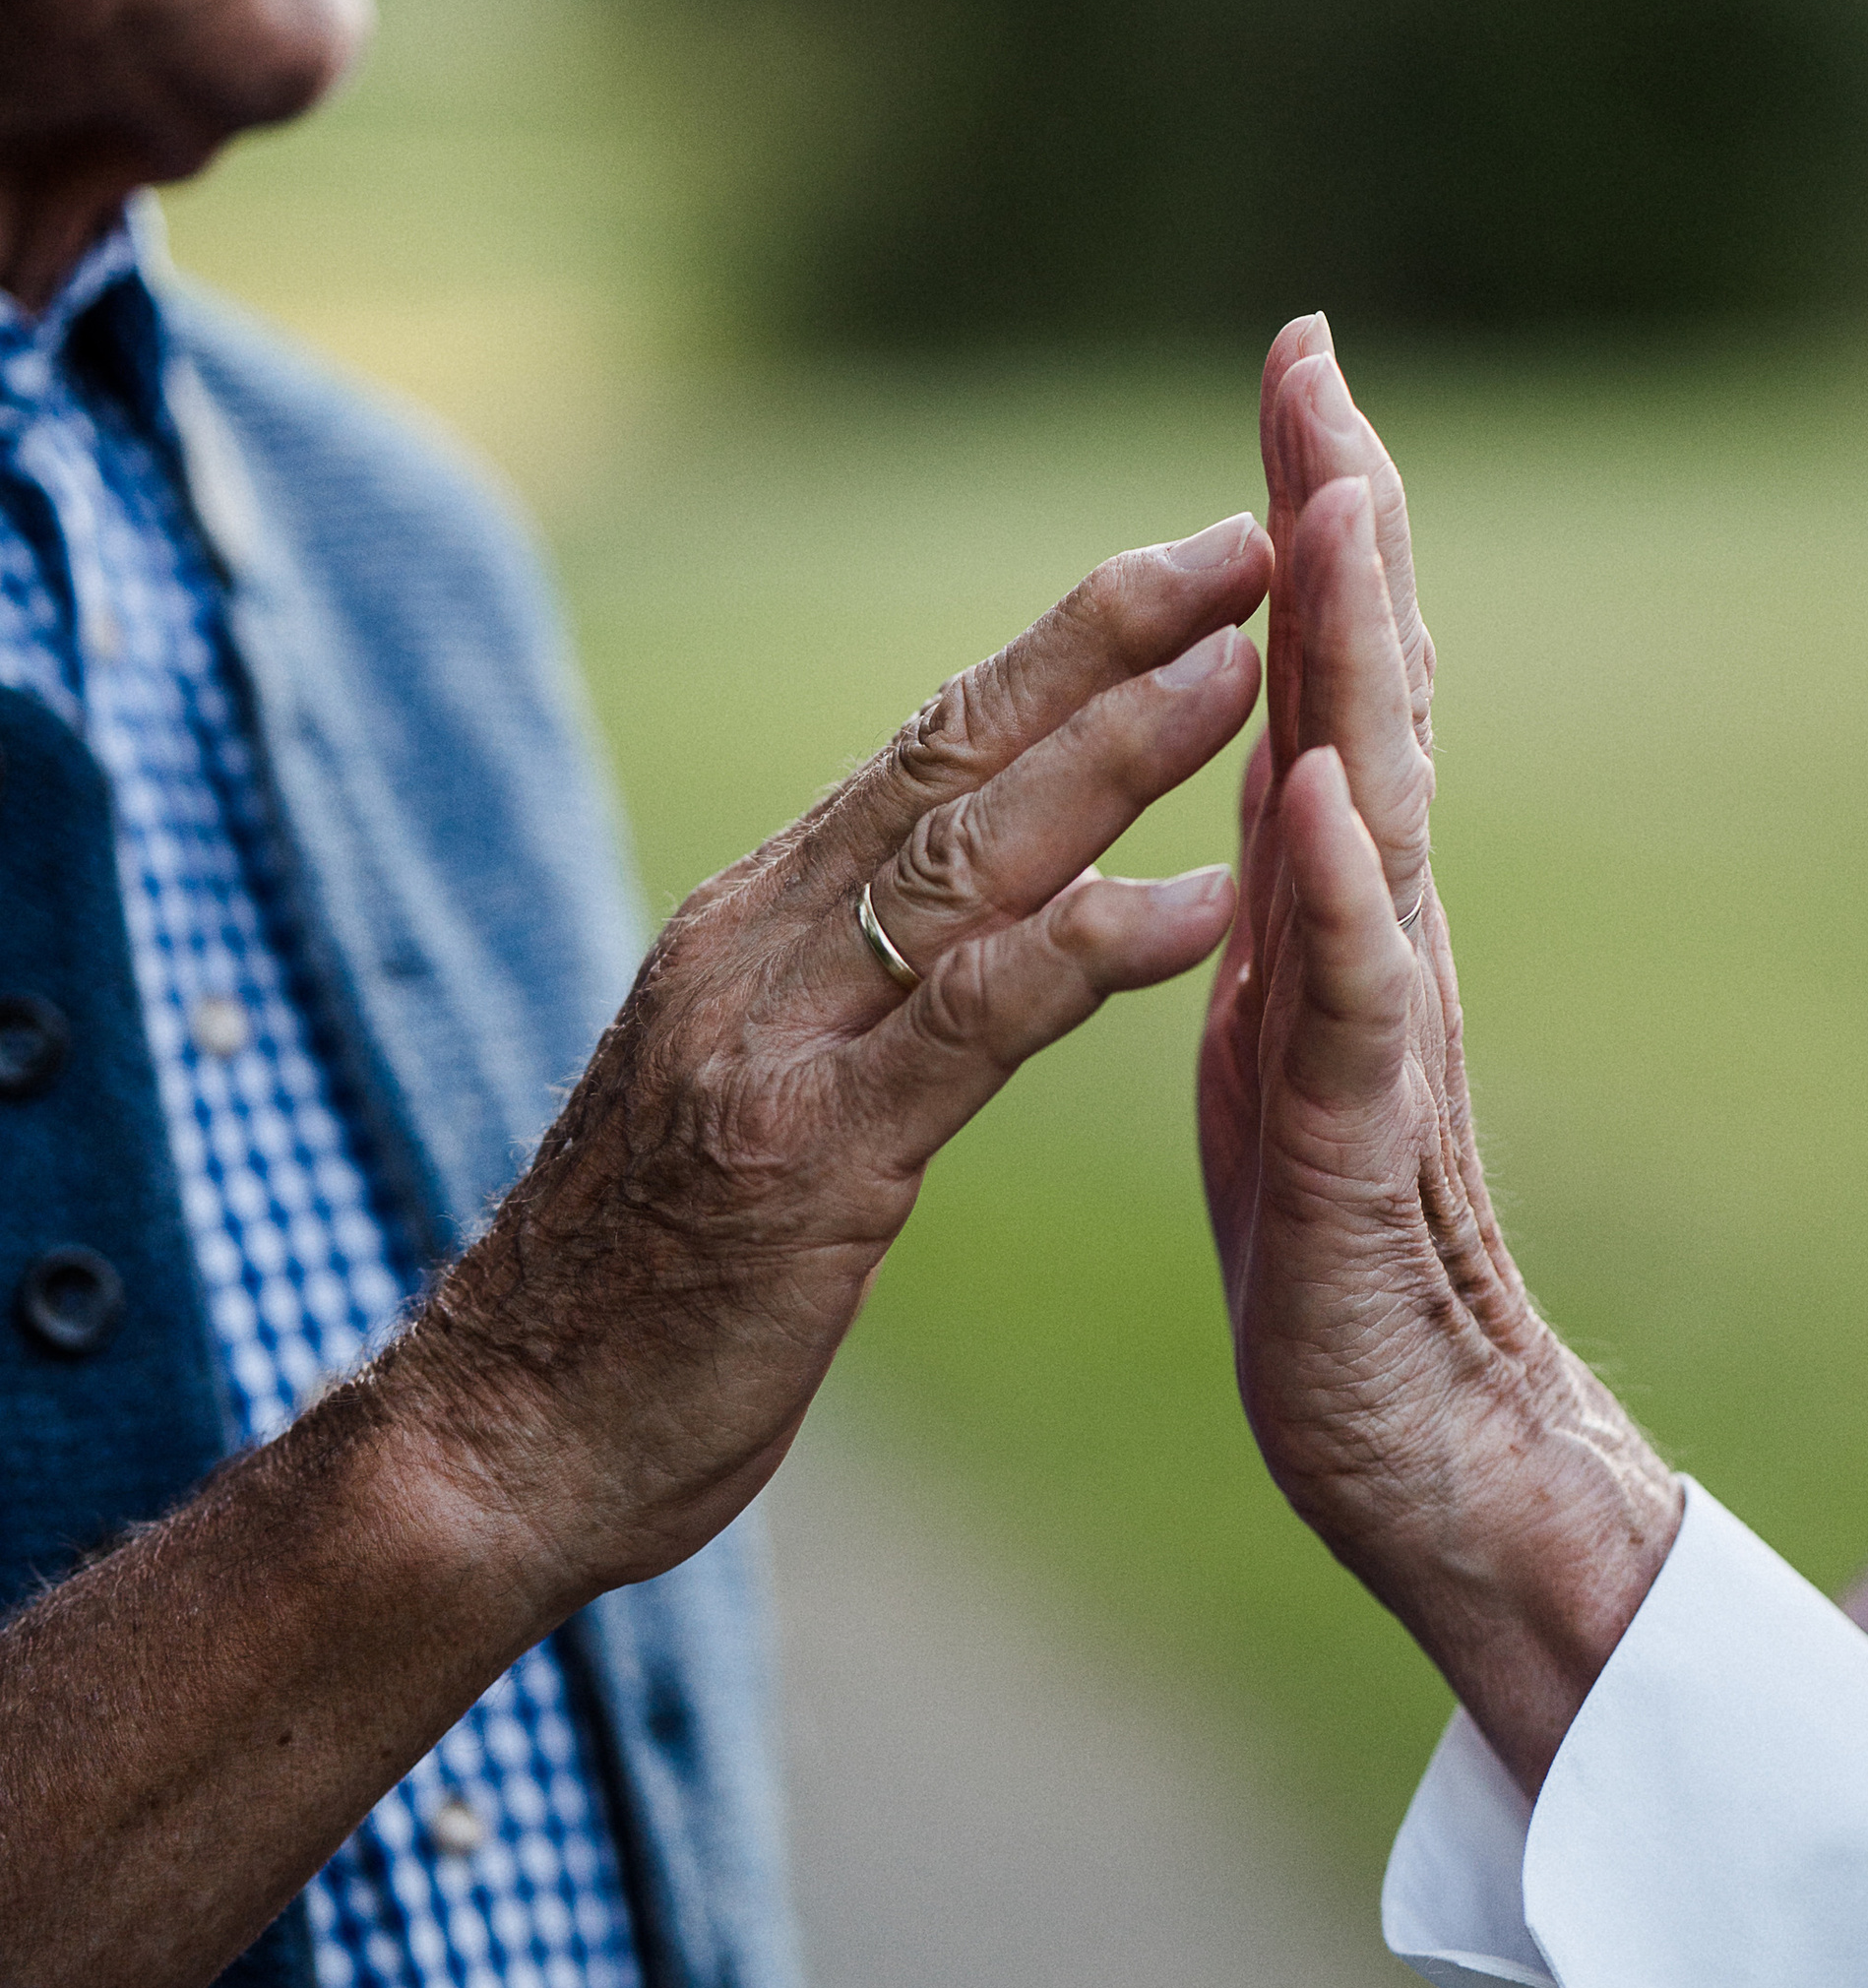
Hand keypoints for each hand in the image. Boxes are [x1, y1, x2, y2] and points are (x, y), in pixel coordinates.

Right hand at [0, 514, 1270, 1987]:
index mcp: (753, 927)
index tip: (1192, 567)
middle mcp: (758, 947)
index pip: (929, 746)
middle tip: (1251, 542)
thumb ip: (825, 994)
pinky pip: (972, 1022)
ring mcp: (774, 1042)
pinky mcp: (805, 1159)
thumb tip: (926, 917)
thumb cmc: (633, 1289)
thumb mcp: (739, 1095)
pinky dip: (1091, 948)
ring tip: (1252, 670)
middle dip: (1108, 638)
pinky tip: (1205, 905)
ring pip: (968, 854)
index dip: (1065, 647)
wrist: (495, 1446)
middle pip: (954, 751)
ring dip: (1117, 750)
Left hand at [1199, 322, 1679, 1795]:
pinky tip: (1316, 795)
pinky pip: (1349, 1009)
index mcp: (1331, 911)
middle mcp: (1378, 940)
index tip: (1293, 367)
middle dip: (1340, 520)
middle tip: (1318, 361)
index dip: (1308, 523)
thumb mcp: (1283, 1040)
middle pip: (1369, 696)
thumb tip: (1281, 770)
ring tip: (1337, 510)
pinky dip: (1339, 894)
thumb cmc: (1342, 1259)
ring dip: (1358, 658)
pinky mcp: (1357, 1156)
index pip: (1323, 681)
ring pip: (1374, 815)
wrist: (1433, 1460)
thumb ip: (1292, 905)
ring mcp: (1380, 1038)